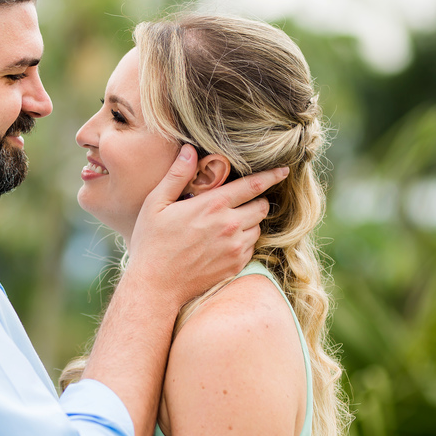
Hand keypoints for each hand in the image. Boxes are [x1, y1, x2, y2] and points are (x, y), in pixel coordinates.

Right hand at [127, 145, 287, 304]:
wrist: (156, 285)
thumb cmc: (152, 242)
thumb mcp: (156, 204)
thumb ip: (176, 175)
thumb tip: (189, 150)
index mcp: (213, 205)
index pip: (253, 185)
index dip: (271, 176)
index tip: (283, 171)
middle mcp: (230, 225)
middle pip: (262, 206)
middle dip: (257, 200)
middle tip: (242, 201)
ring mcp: (235, 247)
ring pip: (258, 227)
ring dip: (250, 222)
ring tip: (229, 223)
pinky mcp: (236, 265)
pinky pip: (251, 247)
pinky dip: (244, 241)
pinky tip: (225, 242)